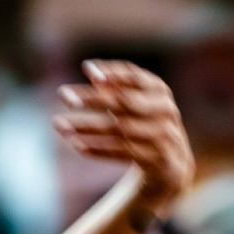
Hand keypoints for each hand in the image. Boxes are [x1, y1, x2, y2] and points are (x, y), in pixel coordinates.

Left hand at [52, 61, 194, 212]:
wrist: (172, 164)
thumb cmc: (147, 124)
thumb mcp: (137, 102)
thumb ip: (115, 86)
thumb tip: (89, 69)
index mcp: (160, 91)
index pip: (135, 77)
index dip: (113, 73)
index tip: (87, 71)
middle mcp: (165, 111)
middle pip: (124, 102)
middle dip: (92, 98)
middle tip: (63, 96)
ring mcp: (164, 136)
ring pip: (119, 129)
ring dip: (87, 127)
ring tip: (60, 125)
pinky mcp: (157, 160)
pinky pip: (124, 153)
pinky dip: (100, 149)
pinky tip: (77, 146)